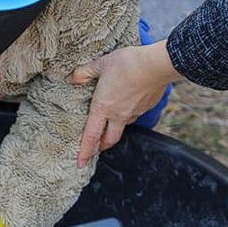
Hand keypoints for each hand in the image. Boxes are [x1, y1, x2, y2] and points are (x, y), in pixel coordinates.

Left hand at [68, 40, 179, 167]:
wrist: (156, 64)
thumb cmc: (127, 63)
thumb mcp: (101, 64)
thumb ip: (83, 73)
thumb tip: (71, 79)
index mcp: (103, 107)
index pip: (90, 136)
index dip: (84, 152)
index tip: (80, 163)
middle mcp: (118, 115)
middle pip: (109, 139)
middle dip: (101, 146)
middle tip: (96, 146)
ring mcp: (134, 112)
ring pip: (122, 127)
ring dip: (115, 128)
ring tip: (111, 121)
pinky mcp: (146, 107)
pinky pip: (135, 115)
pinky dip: (129, 114)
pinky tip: (128, 103)